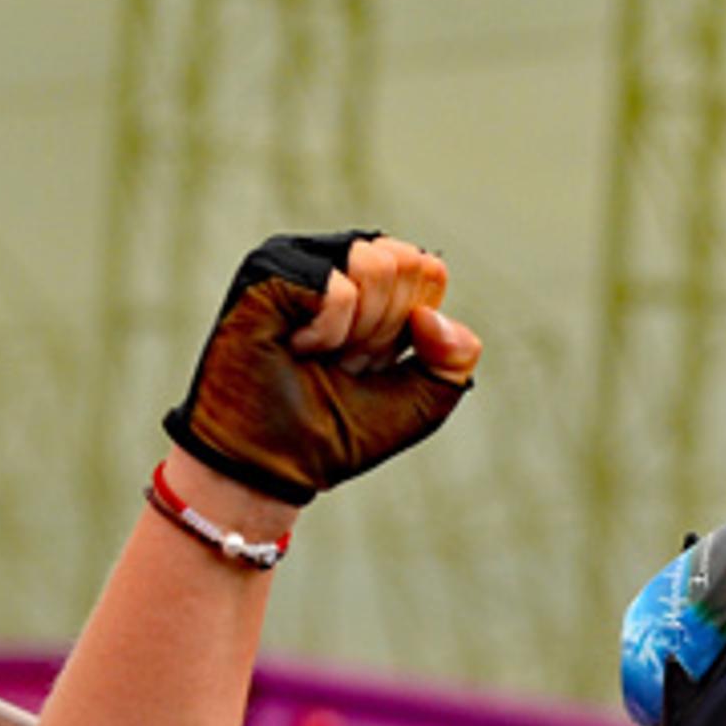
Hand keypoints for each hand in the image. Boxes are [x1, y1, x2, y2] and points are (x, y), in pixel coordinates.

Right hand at [162, 232, 482, 504]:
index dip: (411, 325)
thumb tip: (432, 315)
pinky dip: (327, 333)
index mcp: (377, 284)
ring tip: (319, 355)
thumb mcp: (424, 399)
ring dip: (357, 330)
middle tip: (344, 361)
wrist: (280, 464)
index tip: (375, 361)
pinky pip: (337, 286)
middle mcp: (339, 264)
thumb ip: (457, 355)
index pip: (426, 269)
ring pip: (373, 264)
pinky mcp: (268, 270)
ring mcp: (301, 262)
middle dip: (384, 328)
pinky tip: (295, 348)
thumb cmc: (342, 431)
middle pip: (403, 261)